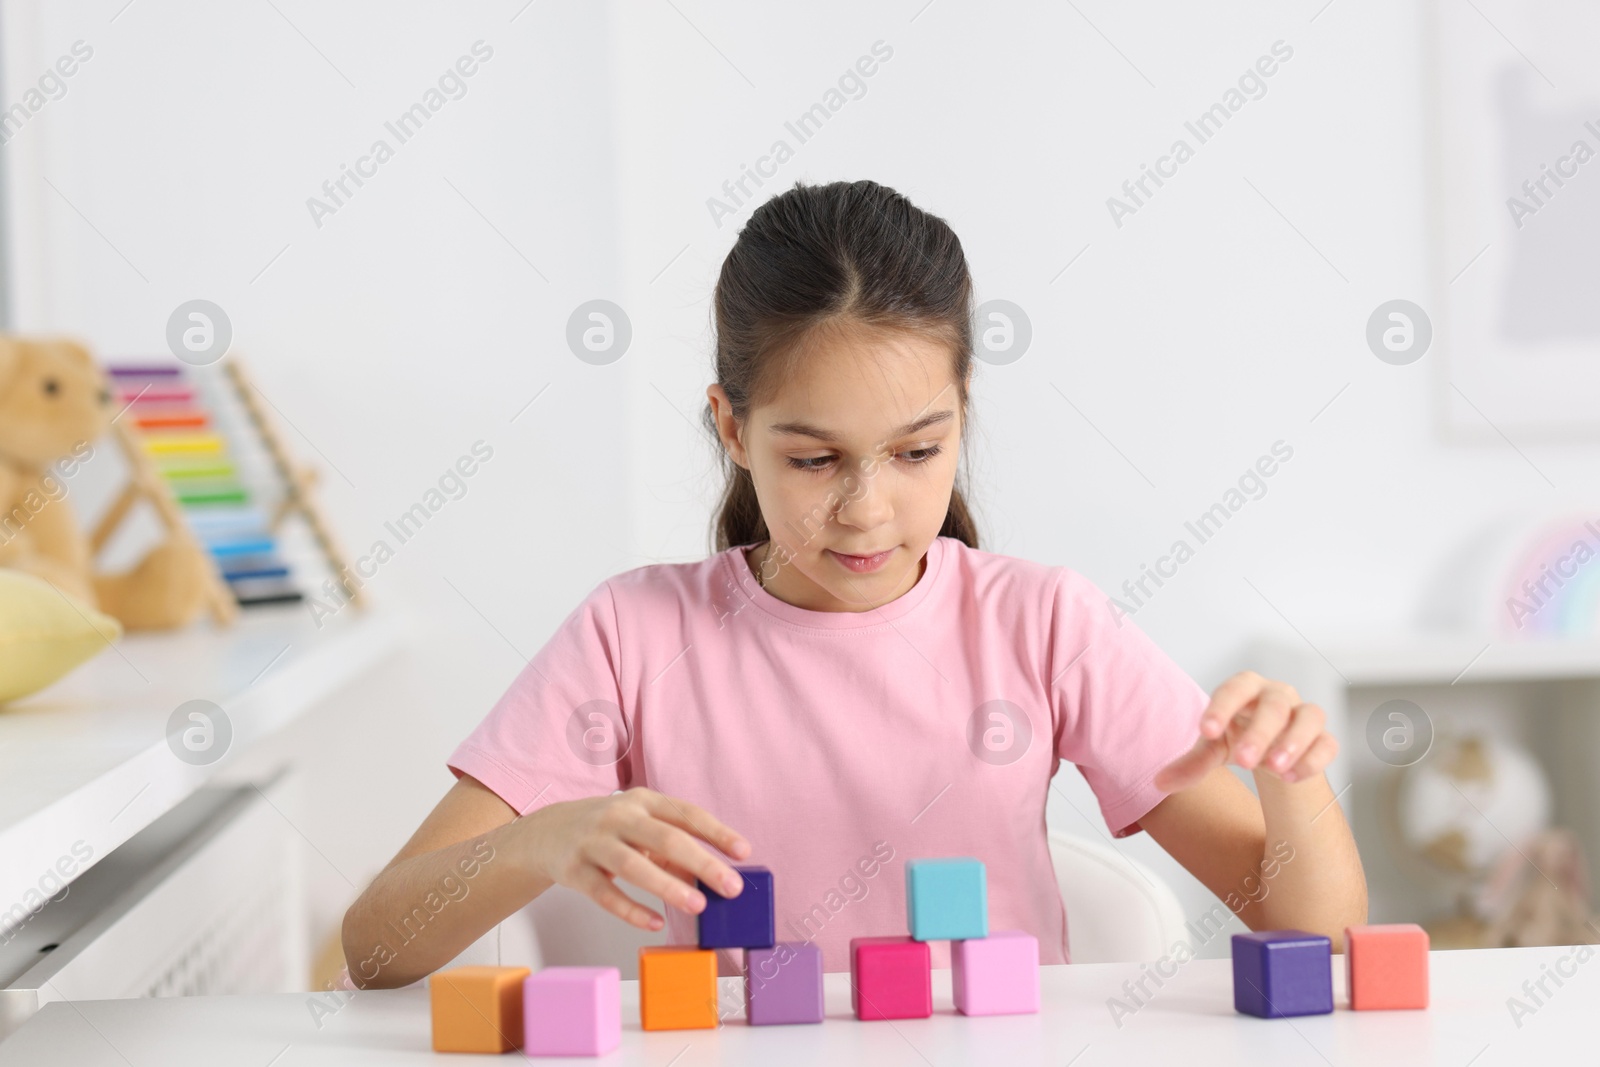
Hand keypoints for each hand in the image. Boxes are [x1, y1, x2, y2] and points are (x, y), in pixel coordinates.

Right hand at [522, 787, 750, 931]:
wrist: (547, 833)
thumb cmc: (609, 831)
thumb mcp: (641, 827)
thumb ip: (674, 848)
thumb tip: (712, 877)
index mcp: (643, 801)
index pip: (686, 814)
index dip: (716, 832)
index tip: (743, 852)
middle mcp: (618, 816)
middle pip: (665, 839)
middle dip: (702, 863)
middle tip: (731, 887)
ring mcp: (594, 843)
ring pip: (634, 866)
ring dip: (669, 887)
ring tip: (698, 906)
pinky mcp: (574, 871)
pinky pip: (605, 894)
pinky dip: (631, 910)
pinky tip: (654, 923)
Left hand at [1154, 671, 1336, 792]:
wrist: (1272, 749)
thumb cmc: (1237, 737)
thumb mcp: (1213, 749)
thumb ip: (1190, 764)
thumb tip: (1159, 782)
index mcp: (1246, 689)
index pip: (1235, 688)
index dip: (1221, 707)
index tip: (1205, 730)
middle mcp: (1278, 696)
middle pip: (1275, 704)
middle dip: (1260, 732)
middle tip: (1244, 761)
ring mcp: (1304, 715)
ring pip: (1311, 716)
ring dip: (1294, 742)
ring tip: (1274, 769)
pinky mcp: (1324, 739)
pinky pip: (1328, 744)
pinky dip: (1313, 760)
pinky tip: (1292, 778)